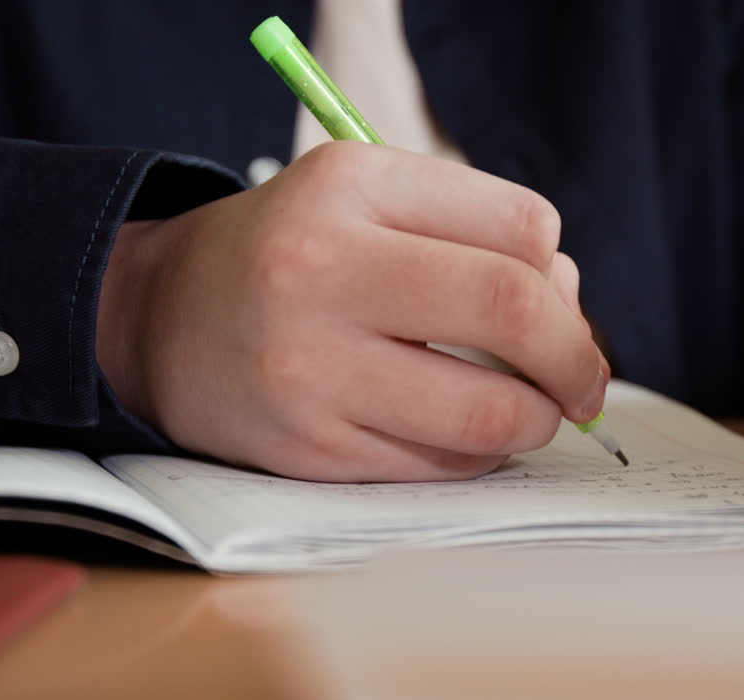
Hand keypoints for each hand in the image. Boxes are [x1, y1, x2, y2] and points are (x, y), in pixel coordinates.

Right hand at [97, 142, 606, 480]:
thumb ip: (473, 228)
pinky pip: (442, 466)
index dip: (561, 272)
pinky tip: (458, 428)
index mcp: (349, 189)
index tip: (557, 297)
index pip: (522, 229)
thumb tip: (572, 304)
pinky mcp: (308, 451)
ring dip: (537, 416)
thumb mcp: (366, 196)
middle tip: (585, 378)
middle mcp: (322, 273)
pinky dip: (478, 452)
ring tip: (526, 404)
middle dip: (578, 356)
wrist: (158, 320)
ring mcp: (310, 371)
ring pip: (491, 414)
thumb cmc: (290, 253)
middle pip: (515, 312)